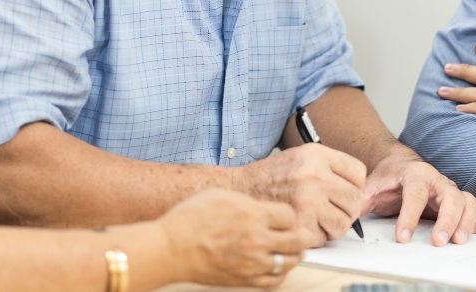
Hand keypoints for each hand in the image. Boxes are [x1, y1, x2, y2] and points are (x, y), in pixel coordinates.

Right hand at [158, 188, 312, 287]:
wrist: (171, 248)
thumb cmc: (190, 219)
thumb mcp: (222, 195)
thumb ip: (248, 201)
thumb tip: (262, 207)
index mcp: (254, 214)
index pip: (289, 216)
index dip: (289, 215)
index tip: (285, 217)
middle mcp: (258, 239)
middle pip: (297, 239)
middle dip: (303, 235)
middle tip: (304, 234)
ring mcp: (253, 262)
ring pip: (289, 262)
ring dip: (294, 255)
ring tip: (293, 251)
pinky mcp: (244, 279)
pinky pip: (274, 281)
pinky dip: (281, 274)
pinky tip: (278, 267)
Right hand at [233, 143, 365, 246]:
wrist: (239, 189)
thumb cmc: (271, 176)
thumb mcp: (301, 156)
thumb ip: (330, 167)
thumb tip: (358, 189)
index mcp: (317, 155)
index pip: (358, 173)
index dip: (354, 185)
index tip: (344, 191)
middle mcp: (314, 175)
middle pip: (356, 201)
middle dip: (347, 210)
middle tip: (333, 211)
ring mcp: (307, 201)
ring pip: (343, 224)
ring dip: (333, 226)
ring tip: (317, 219)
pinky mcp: (298, 224)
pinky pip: (323, 238)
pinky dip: (314, 237)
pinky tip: (301, 225)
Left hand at [362, 148, 475, 245]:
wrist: (400, 165)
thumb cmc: (388, 178)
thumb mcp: (372, 186)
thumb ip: (361, 200)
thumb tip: (348, 217)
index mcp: (415, 173)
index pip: (415, 193)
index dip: (409, 216)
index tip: (402, 238)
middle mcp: (437, 180)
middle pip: (450, 195)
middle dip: (446, 220)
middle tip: (439, 242)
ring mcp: (450, 189)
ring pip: (466, 201)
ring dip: (466, 222)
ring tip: (458, 241)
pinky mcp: (459, 200)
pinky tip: (474, 230)